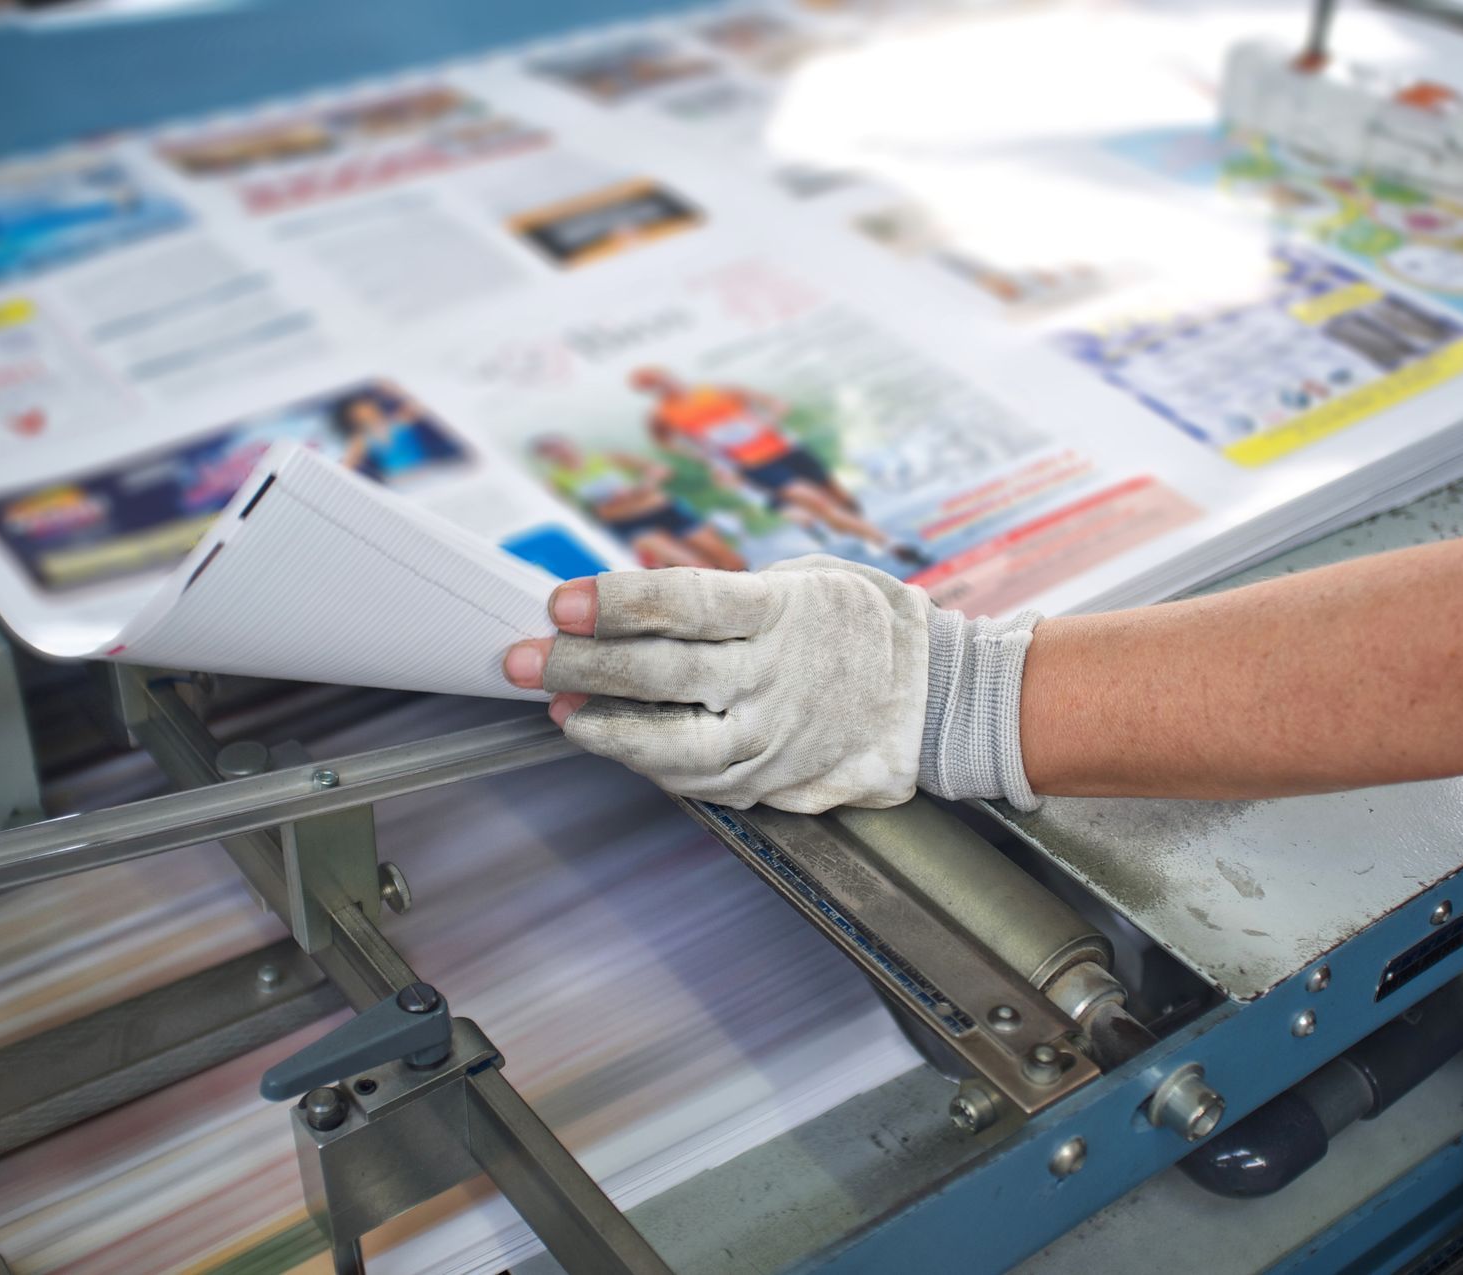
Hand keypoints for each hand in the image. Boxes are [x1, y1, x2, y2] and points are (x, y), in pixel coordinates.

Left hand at [503, 556, 1043, 812]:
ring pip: (673, 744)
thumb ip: (727, 597)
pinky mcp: (775, 778)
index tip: (561, 600)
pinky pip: (698, 781)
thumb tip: (637, 606)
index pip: (684, 604)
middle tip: (523, 655)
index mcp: (783, 612)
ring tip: (558, 707)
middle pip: (663, 672)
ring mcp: (776, 734)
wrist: (938, 698)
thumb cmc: (862, 624)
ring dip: (604, 727)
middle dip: (582, 663)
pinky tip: (609, 742)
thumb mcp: (804, 580)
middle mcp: (776, 676)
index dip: (615, 602)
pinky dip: (646, 764)